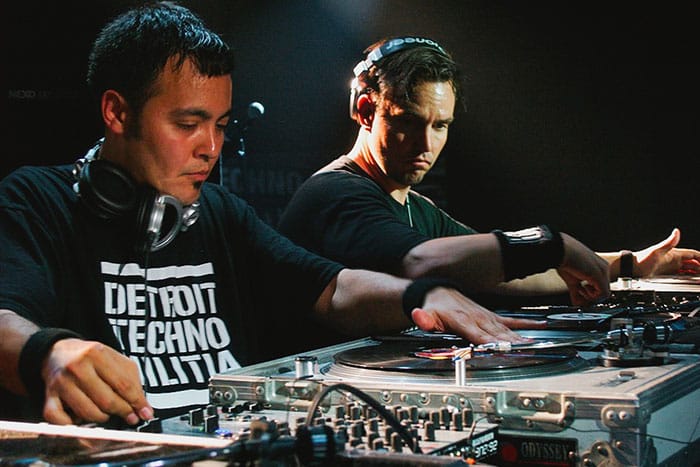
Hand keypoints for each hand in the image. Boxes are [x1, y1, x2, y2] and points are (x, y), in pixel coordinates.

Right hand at [41, 338, 152, 424]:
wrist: (57, 352)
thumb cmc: (91, 358)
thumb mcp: (115, 359)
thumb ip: (131, 380)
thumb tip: (143, 408)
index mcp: (96, 353)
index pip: (123, 384)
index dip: (136, 402)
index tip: (145, 413)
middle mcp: (77, 367)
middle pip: (106, 400)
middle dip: (122, 412)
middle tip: (130, 416)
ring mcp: (61, 383)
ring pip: (88, 412)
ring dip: (103, 418)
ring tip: (108, 413)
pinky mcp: (49, 397)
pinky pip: (61, 420)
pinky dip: (75, 426)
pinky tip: (84, 421)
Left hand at [409, 287, 545, 343]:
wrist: (439, 292)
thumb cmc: (435, 307)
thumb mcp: (426, 315)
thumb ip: (424, 319)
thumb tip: (419, 316)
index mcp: (463, 321)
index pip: (479, 335)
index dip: (490, 342)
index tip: (502, 349)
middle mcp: (478, 319)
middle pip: (497, 334)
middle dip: (511, 343)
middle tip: (526, 351)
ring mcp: (487, 317)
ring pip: (507, 329)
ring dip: (521, 337)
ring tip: (535, 345)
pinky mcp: (492, 316)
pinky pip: (511, 320)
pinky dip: (526, 323)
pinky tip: (539, 326)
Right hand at [557, 233, 610, 304]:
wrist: (560, 250)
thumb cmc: (564, 260)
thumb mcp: (572, 280)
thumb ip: (576, 292)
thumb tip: (576, 304)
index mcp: (598, 267)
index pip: (600, 286)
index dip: (590, 294)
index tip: (579, 293)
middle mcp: (603, 268)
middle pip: (603, 291)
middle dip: (590, 297)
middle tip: (579, 293)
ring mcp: (603, 272)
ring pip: (605, 294)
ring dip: (591, 297)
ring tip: (580, 289)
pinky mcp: (600, 276)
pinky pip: (603, 294)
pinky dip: (592, 296)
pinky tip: (582, 288)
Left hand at [634, 228, 699, 276]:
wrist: (631, 268)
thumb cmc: (641, 260)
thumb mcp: (657, 251)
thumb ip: (668, 243)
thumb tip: (676, 232)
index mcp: (674, 254)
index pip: (693, 255)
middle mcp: (673, 260)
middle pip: (693, 263)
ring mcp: (670, 267)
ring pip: (688, 270)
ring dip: (696, 273)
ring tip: (699, 279)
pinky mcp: (666, 274)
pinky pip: (681, 276)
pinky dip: (688, 278)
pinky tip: (690, 281)